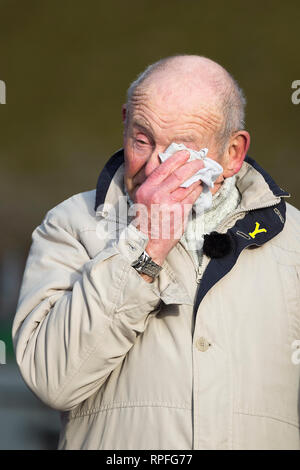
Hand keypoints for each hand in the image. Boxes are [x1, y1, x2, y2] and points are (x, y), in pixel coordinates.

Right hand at [133, 150, 203, 266]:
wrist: (147, 243)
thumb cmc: (146, 221)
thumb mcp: (143, 200)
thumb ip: (155, 187)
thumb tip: (172, 172)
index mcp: (146, 189)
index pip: (163, 168)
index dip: (176, 158)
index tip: (185, 153)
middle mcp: (156, 195)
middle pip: (179, 174)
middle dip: (192, 165)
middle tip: (200, 161)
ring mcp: (169, 204)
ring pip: (188, 185)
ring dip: (198, 177)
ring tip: (203, 172)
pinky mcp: (179, 213)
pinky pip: (192, 197)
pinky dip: (198, 190)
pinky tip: (201, 186)